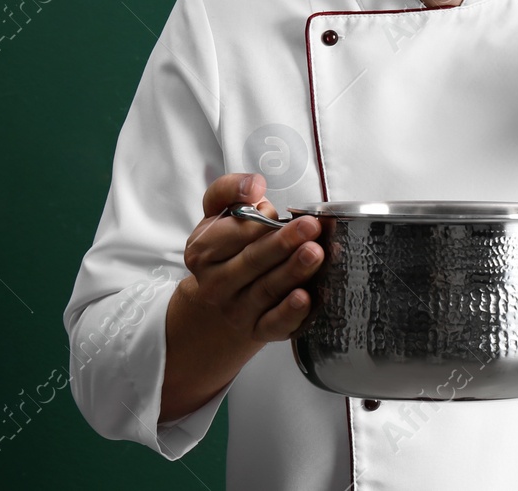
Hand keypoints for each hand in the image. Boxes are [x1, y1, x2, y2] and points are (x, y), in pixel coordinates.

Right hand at [160, 172, 324, 420]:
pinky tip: (305, 298)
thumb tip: (254, 186)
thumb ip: (230, 190)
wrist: (220, 302)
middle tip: (310, 227)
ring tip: (315, 253)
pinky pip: (274, 324)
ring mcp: (237, 310)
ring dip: (293, 271)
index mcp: (203, 252)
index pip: (233, 234)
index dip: (257, 222)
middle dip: (282, 243)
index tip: (276, 211)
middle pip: (252, 260)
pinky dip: (290, 313)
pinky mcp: (258, 330)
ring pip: (267, 289)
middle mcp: (216, 284)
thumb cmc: (228, 249)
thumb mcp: (219, 215)